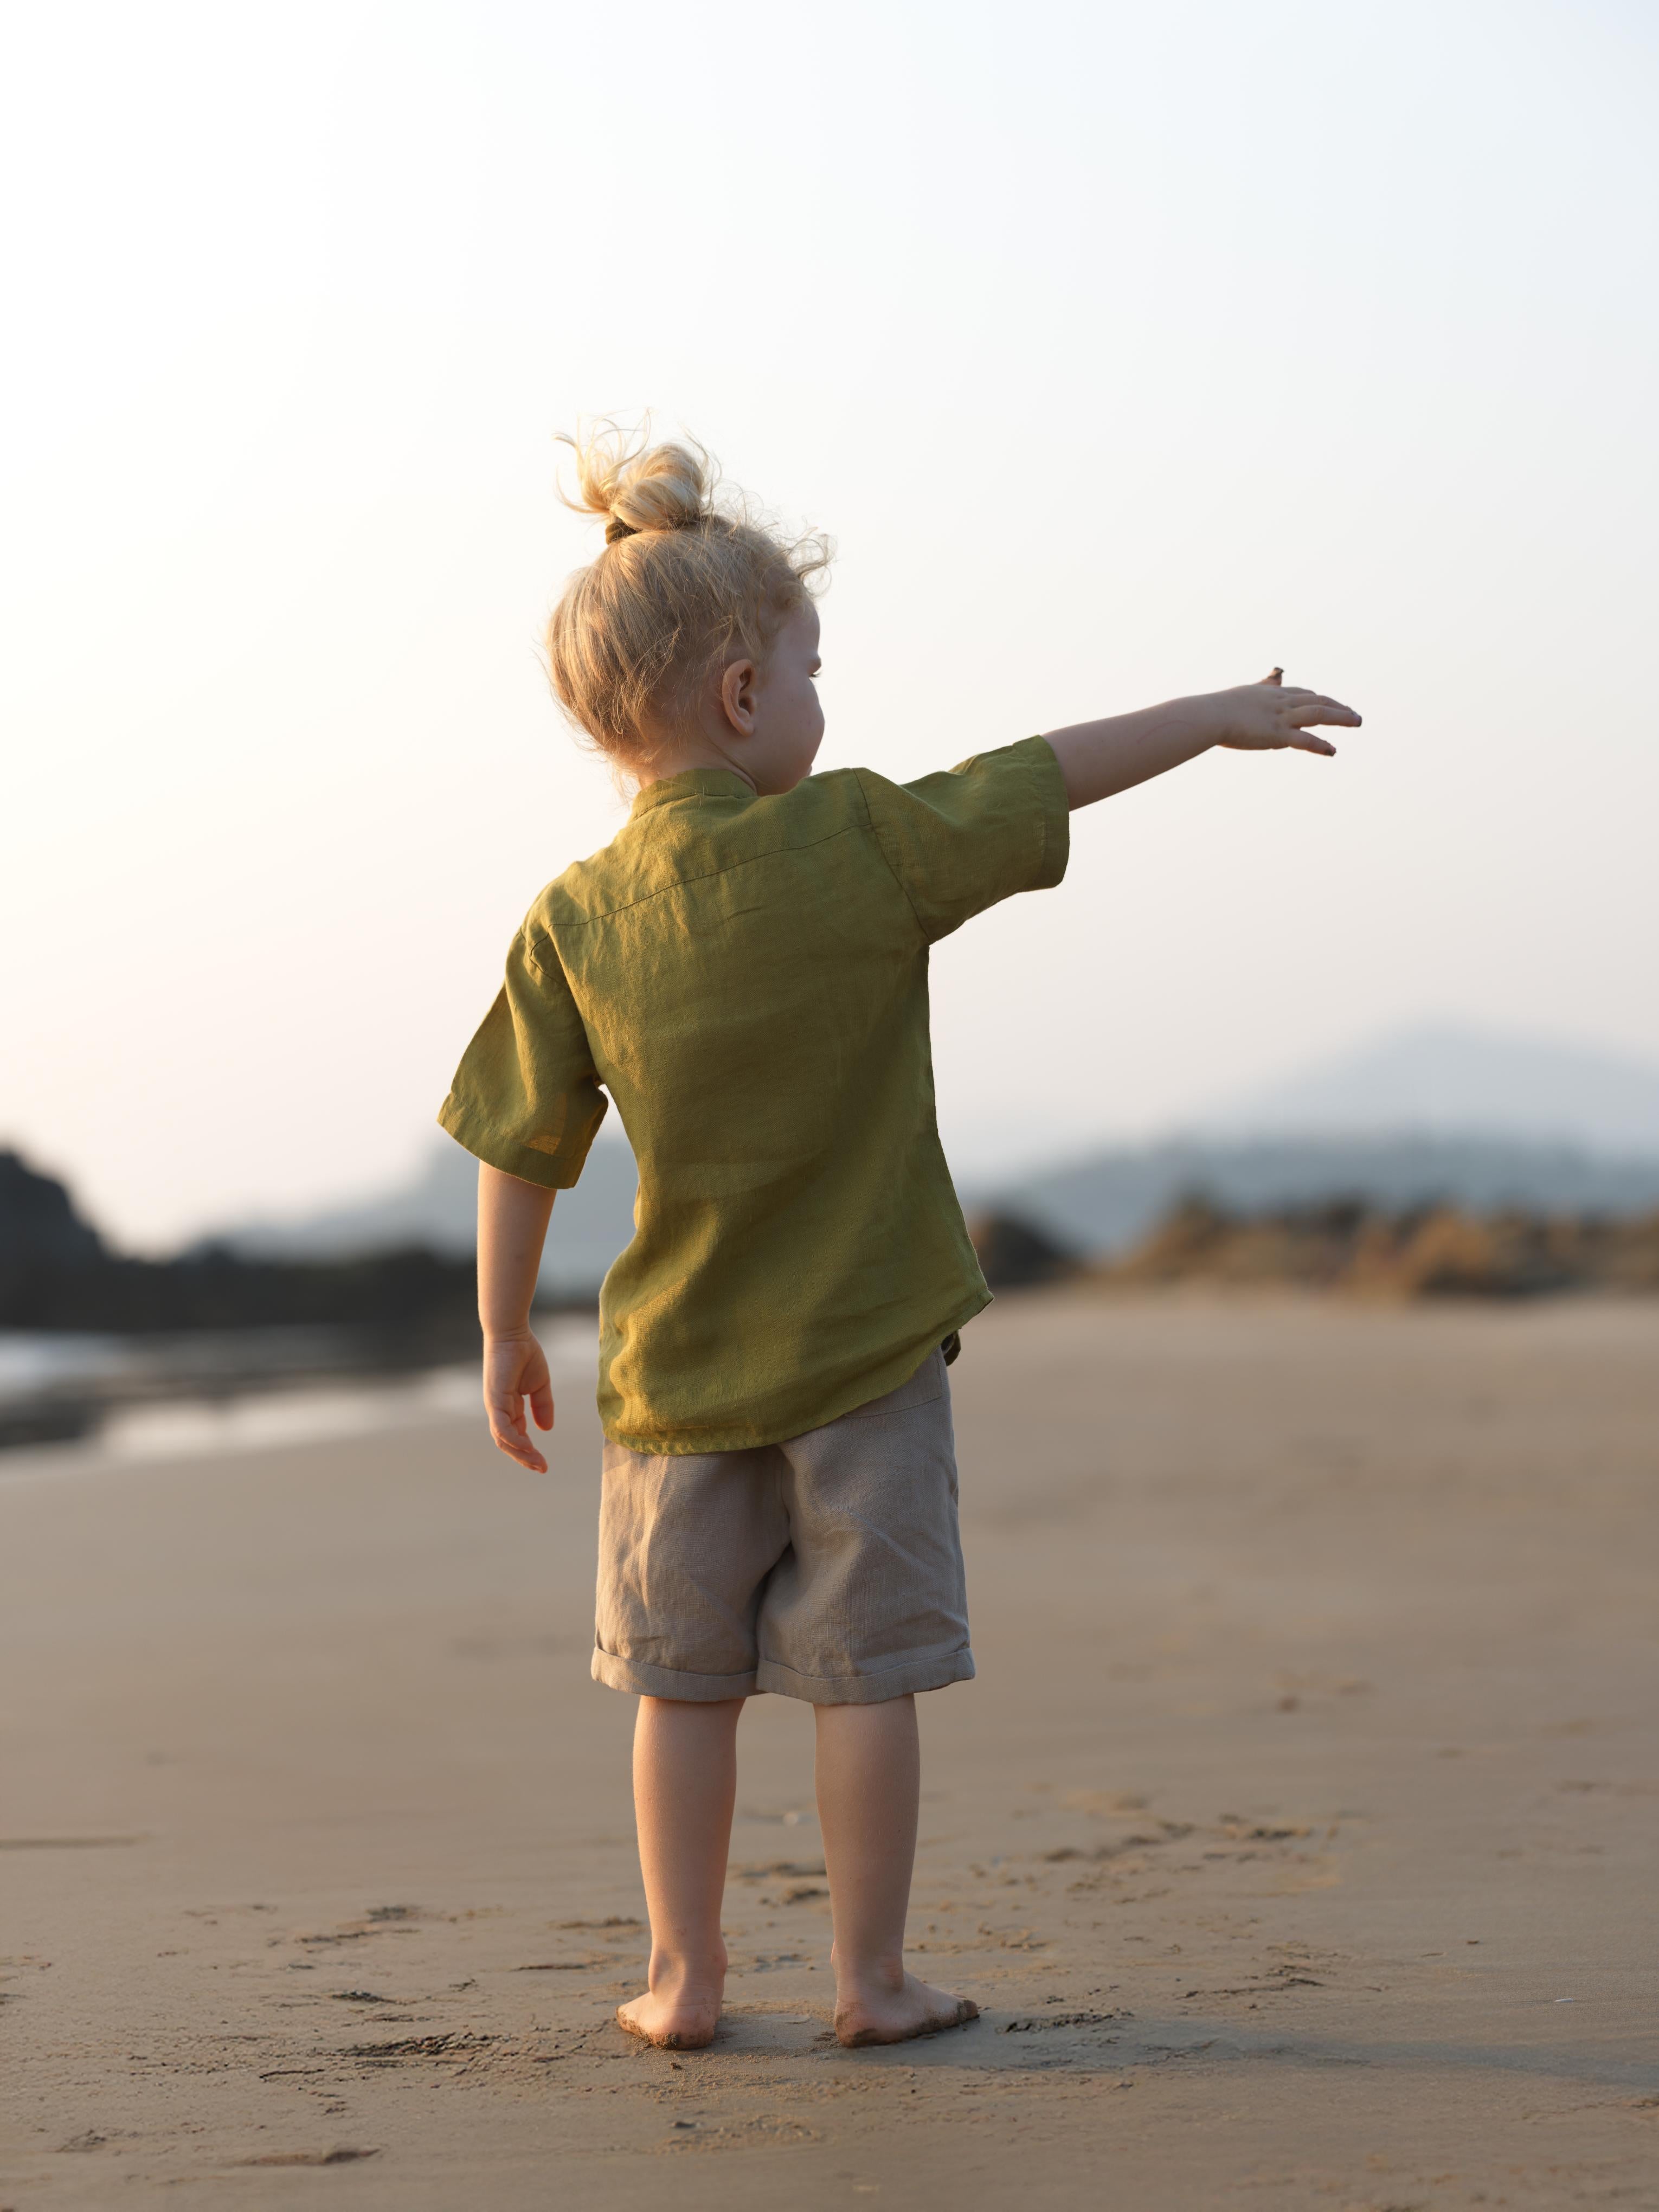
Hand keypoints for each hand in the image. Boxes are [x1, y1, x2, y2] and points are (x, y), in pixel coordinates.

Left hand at [483, 1330, 554, 1472]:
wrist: (513, 1334)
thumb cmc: (524, 1354)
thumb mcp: (540, 1385)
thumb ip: (542, 1406)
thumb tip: (545, 1430)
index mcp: (509, 1407)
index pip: (517, 1435)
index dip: (530, 1451)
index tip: (545, 1464)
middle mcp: (499, 1410)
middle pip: (508, 1443)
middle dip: (525, 1458)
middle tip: (542, 1468)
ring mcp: (495, 1406)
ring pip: (503, 1439)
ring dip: (520, 1453)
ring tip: (537, 1462)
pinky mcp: (495, 1400)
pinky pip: (502, 1427)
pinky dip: (514, 1439)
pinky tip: (529, 1445)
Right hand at [1214, 668, 1362, 756]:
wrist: (1208, 715)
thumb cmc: (1215, 709)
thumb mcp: (1241, 694)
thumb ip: (1257, 687)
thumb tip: (1263, 681)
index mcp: (1271, 694)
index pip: (1301, 693)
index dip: (1318, 699)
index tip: (1330, 703)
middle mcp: (1280, 702)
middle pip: (1317, 700)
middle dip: (1337, 706)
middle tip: (1353, 714)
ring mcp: (1280, 717)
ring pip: (1319, 714)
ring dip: (1341, 717)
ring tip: (1357, 722)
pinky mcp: (1277, 735)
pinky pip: (1305, 740)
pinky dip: (1321, 745)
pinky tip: (1333, 750)